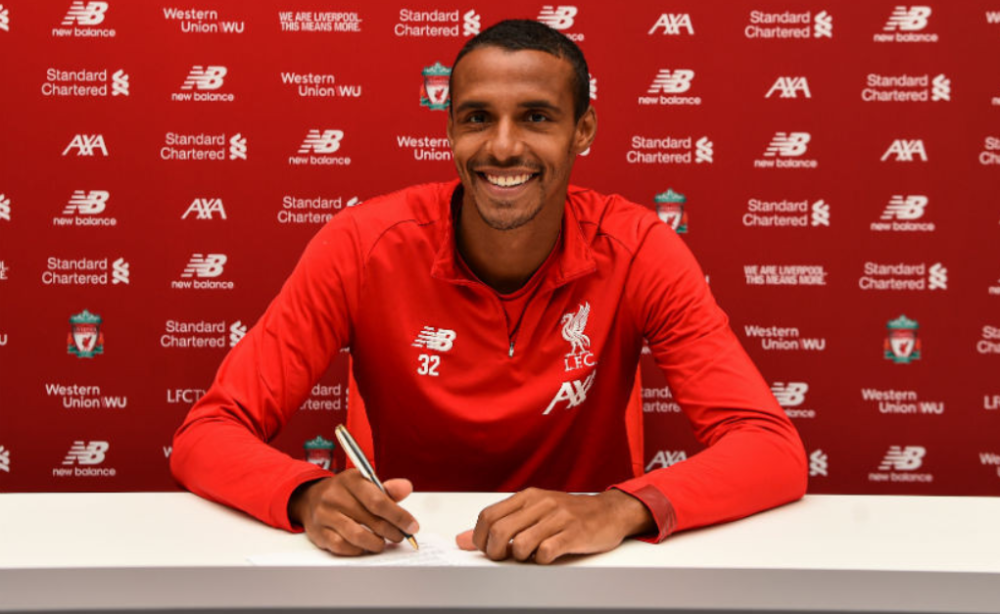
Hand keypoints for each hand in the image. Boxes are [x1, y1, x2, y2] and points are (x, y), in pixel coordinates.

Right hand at [288, 470, 418, 555]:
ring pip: (357, 536)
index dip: (399, 516)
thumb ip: (387, 489)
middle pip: (371, 520)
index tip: (412, 526)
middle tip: (400, 536)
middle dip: (392, 532)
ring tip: (383, 543)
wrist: (309, 498)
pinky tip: (365, 547)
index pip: (378, 501)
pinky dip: (358, 550)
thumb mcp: (364, 483)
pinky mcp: (318, 532)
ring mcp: (325, 514)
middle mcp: (335, 496)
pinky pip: (342, 547)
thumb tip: (406, 487)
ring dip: (376, 543)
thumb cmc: (344, 492)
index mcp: (351, 480)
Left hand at [455, 487, 653, 563]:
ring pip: (521, 543)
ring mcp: (559, 518)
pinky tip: (547, 556)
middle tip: (504, 558)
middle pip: (500, 531)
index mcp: (528, 497)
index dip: (480, 539)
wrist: (610, 511)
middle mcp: (541, 503)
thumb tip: (462, 541)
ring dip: (519, 556)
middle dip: (495, 552)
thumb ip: (500, 524)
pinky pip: (546, 551)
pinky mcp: (575, 533)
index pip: (488, 516)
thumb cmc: (569, 514)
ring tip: (529, 555)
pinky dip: (541, 560)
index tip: (487, 549)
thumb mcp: (533, 512)